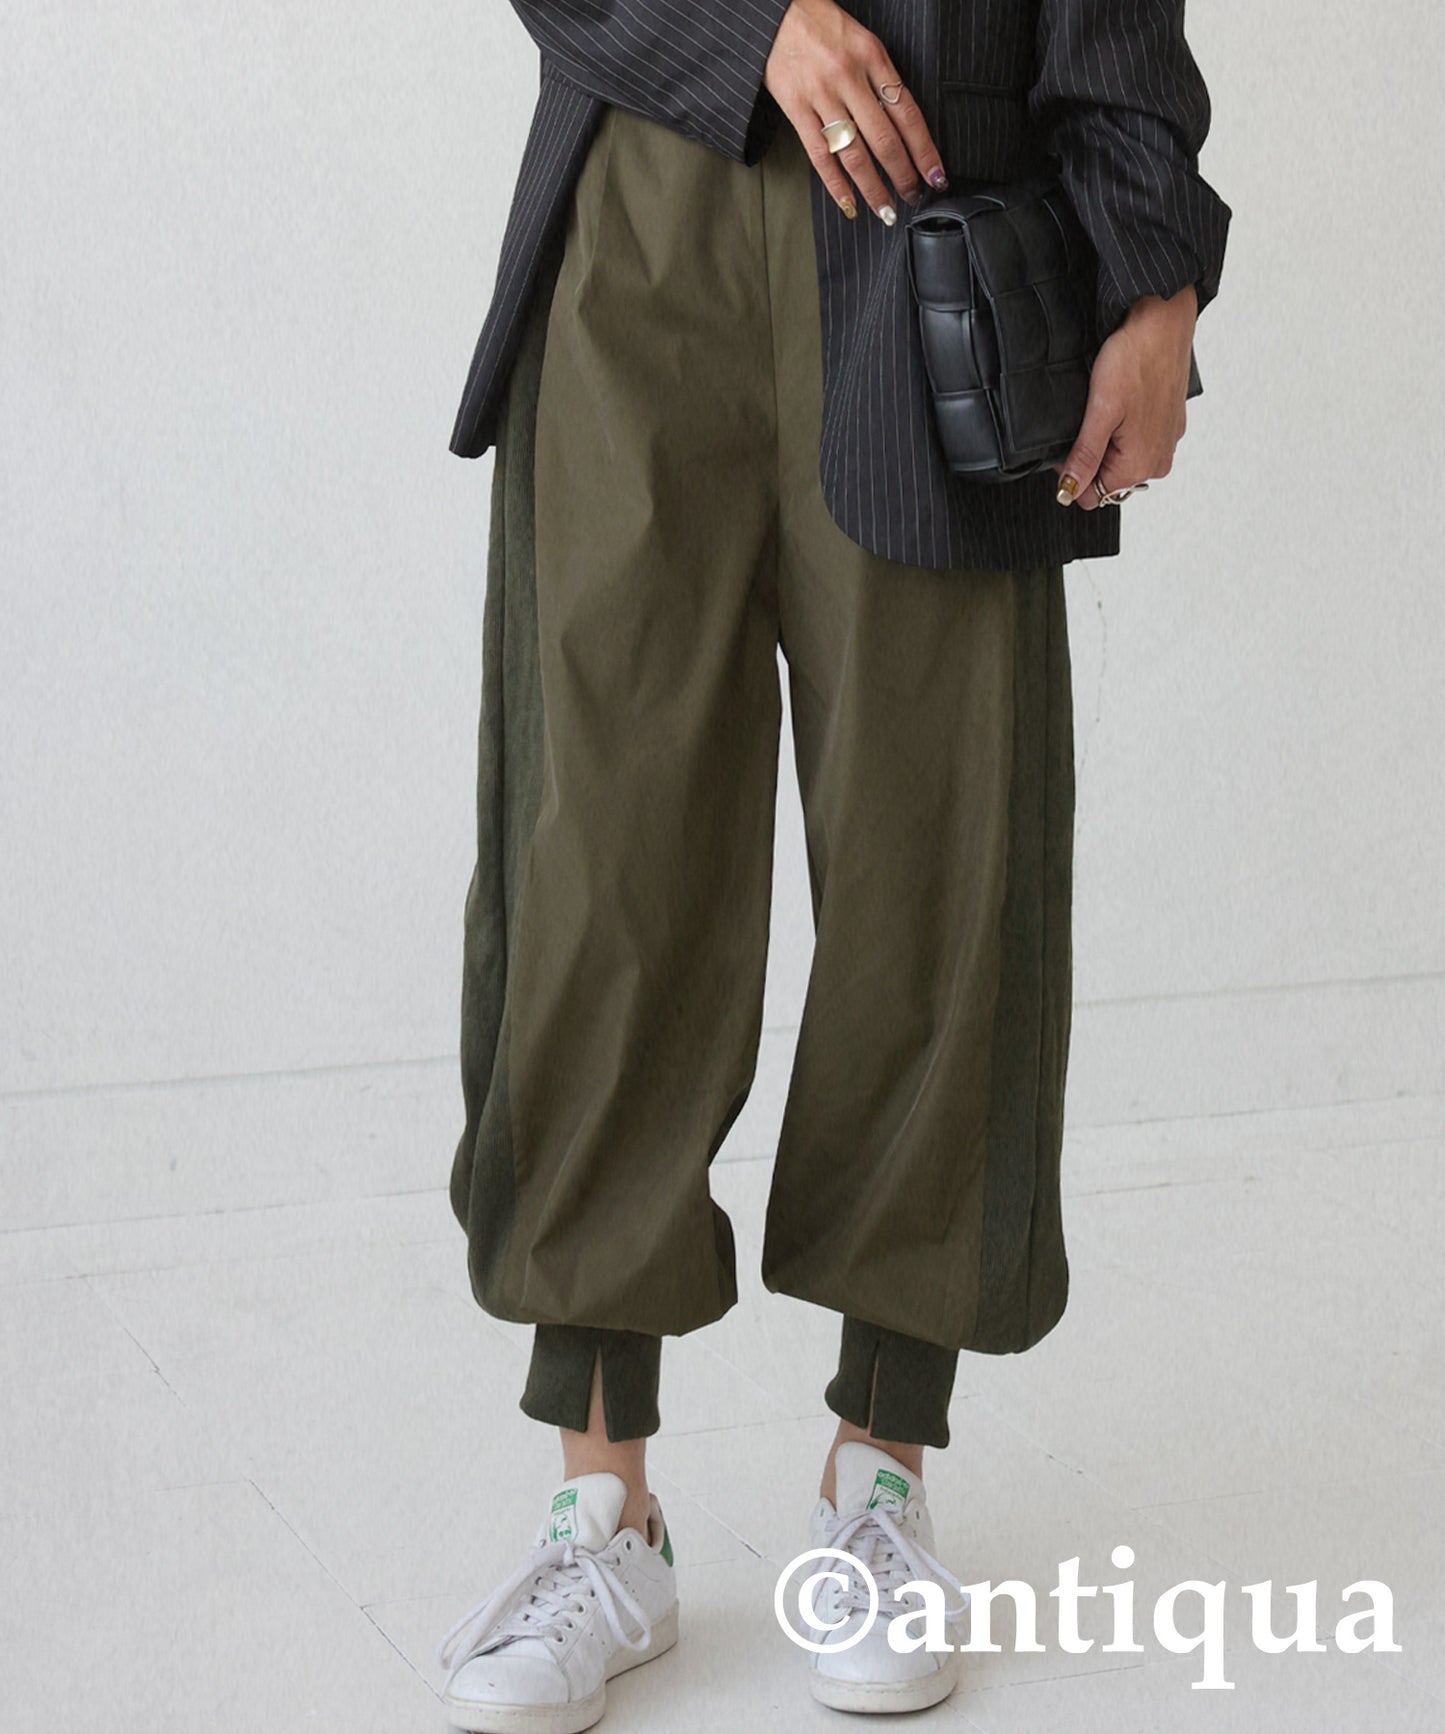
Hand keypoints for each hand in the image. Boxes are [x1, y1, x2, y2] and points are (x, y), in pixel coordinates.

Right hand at [764, 0, 947, 224]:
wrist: (774, 10)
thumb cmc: (822, 26)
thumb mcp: (861, 41)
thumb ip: (880, 78)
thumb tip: (903, 126)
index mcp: (873, 56)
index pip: (908, 114)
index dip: (925, 151)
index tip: (936, 176)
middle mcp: (849, 76)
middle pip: (885, 139)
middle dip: (903, 176)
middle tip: (913, 197)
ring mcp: (821, 94)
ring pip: (854, 153)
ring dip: (873, 188)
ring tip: (886, 211)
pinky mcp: (795, 107)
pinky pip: (819, 155)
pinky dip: (836, 185)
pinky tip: (849, 204)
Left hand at [1055, 284, 1198, 509]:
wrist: (1164, 322)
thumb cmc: (1135, 359)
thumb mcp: (1099, 412)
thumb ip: (1085, 457)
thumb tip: (1069, 490)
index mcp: (1141, 465)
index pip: (1091, 495)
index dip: (1073, 472)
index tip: (1073, 440)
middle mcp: (1159, 461)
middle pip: (1108, 477)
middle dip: (1093, 454)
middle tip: (1093, 417)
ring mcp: (1167, 443)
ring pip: (1122, 458)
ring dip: (1109, 439)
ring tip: (1112, 405)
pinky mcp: (1170, 426)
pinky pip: (1139, 440)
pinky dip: (1126, 426)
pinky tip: (1126, 399)